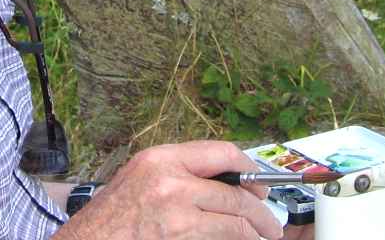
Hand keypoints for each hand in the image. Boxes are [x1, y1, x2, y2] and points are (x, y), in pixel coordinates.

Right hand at [56, 140, 283, 239]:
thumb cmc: (114, 214)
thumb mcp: (143, 176)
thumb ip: (179, 173)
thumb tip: (223, 180)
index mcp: (162, 158)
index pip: (220, 152)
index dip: (247, 167)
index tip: (258, 182)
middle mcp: (171, 179)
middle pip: (234, 190)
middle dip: (260, 208)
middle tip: (270, 220)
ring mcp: (177, 211)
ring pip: (234, 218)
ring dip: (256, 229)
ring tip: (265, 235)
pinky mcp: (180, 236)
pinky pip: (223, 236)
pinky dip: (238, 239)